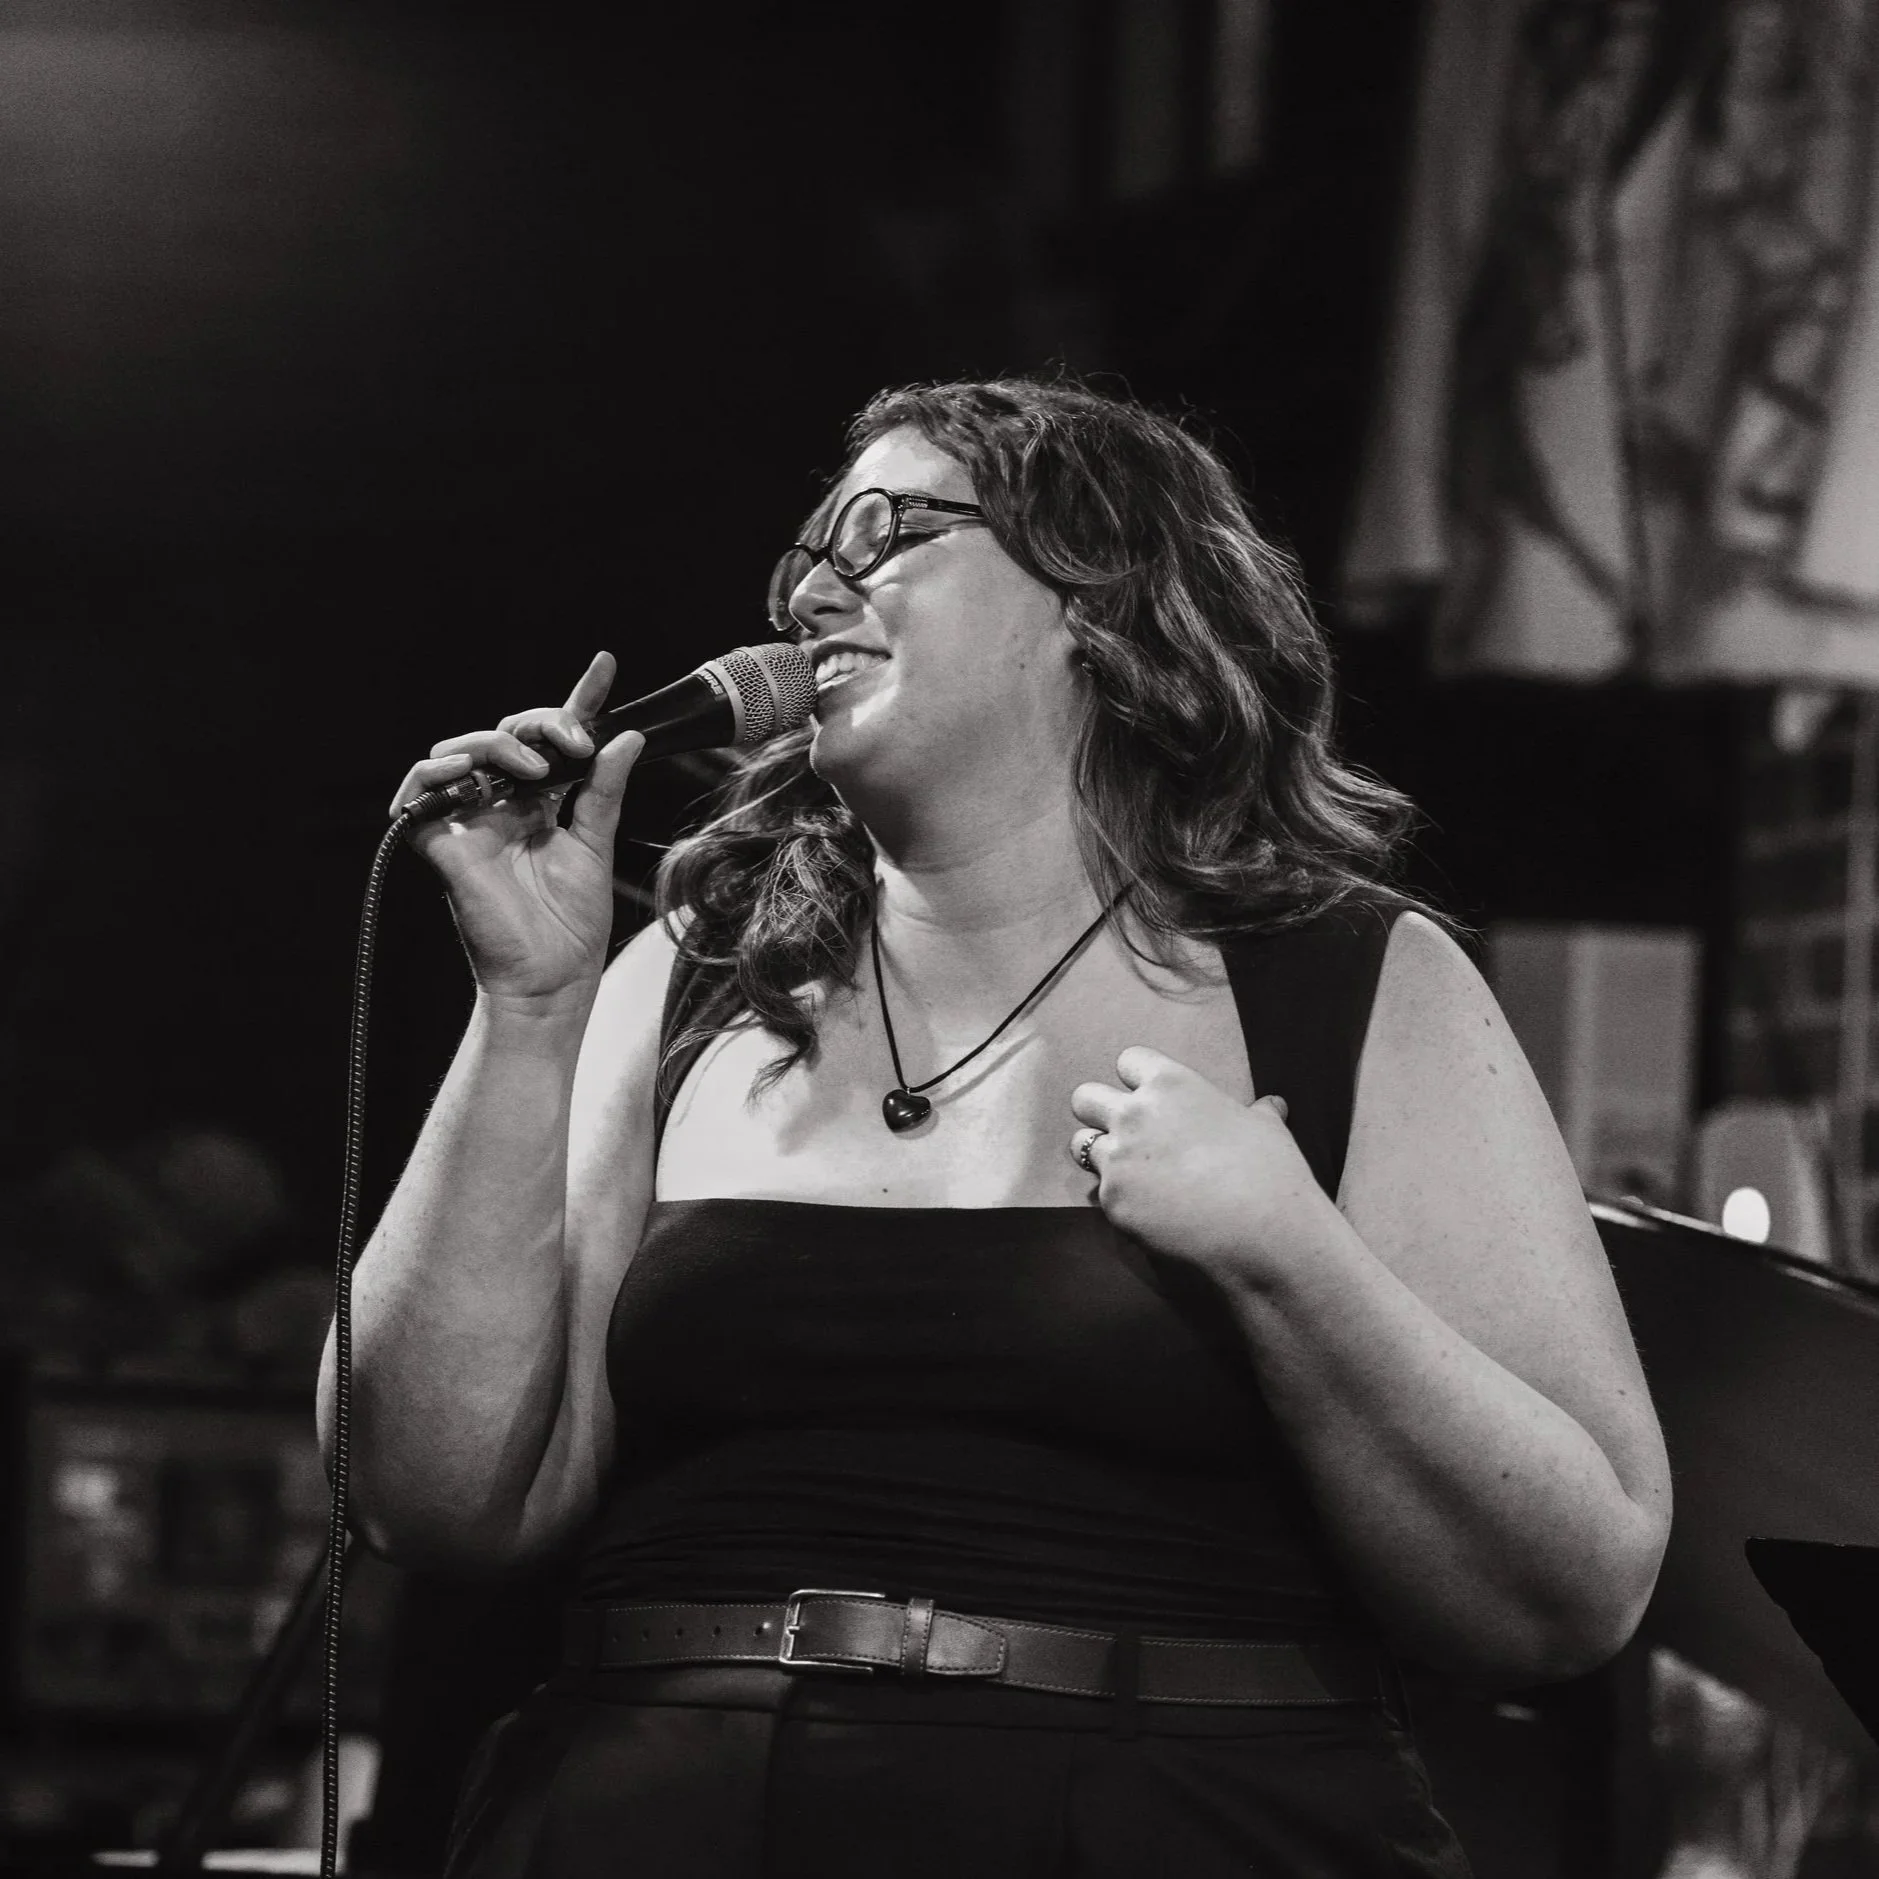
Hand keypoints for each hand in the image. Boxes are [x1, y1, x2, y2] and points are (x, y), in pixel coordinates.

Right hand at [391, 651, 643, 1006]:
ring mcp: (468, 820)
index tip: (605, 665)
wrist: (552, 980)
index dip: (575, 700)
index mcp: (539, 803)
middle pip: (508, 733)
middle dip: (543, 724)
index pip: (553, 739)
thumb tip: (627, 737)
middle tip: (576, 743)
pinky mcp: (440, 842)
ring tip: (539, 766)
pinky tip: (475, 773)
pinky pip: (420, 790)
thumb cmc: (572, 927)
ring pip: (461, 750)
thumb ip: (604, 790)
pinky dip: (438, 771)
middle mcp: (500, 804)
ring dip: (500, 743)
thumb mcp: (595, 845)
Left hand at [1069, 1046, 1327, 1279]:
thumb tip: (1273, 1105)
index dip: (1138, 1079)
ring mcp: (1117, 1159)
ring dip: (1101, 1155)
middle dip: (1098, 1112)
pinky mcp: (1112, 1202)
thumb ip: (1258, 1113)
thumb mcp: (1267, 1129)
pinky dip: (1120, 1200)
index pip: (1129, 1061)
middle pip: (1085, 1098)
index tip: (1150, 1097)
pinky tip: (1149, 1212)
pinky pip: (1101, 1193)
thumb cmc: (1269, 1172)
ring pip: (1081, 1144)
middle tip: (1124, 1133)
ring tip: (1132, 1174)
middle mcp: (1133, 1115)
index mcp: (1170, 1086)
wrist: (1263, 1233)